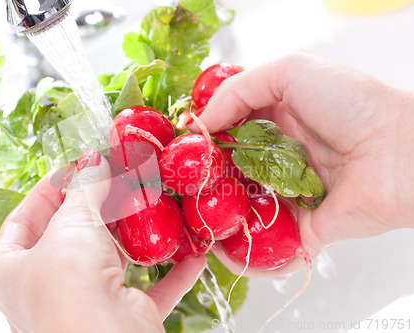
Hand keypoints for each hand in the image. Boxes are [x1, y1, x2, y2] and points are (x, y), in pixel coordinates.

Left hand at [0, 150, 205, 332]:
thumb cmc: (69, 283)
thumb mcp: (73, 222)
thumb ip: (85, 188)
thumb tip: (95, 161)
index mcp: (11, 269)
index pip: (24, 218)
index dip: (49, 187)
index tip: (77, 166)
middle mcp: (45, 289)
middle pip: (73, 236)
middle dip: (99, 205)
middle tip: (120, 177)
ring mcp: (85, 304)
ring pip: (112, 260)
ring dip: (137, 235)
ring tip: (153, 203)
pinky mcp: (122, 317)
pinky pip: (151, 290)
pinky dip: (172, 272)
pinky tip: (191, 255)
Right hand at [191, 51, 413, 276]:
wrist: (401, 151)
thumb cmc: (352, 104)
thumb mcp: (291, 72)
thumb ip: (238, 90)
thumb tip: (200, 124)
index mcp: (275, 121)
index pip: (227, 131)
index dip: (202, 140)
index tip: (178, 150)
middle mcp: (279, 158)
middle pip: (230, 173)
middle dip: (203, 182)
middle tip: (179, 189)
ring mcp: (290, 195)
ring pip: (244, 210)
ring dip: (217, 218)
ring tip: (190, 221)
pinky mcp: (304, 229)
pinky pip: (271, 245)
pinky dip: (246, 255)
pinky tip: (220, 252)